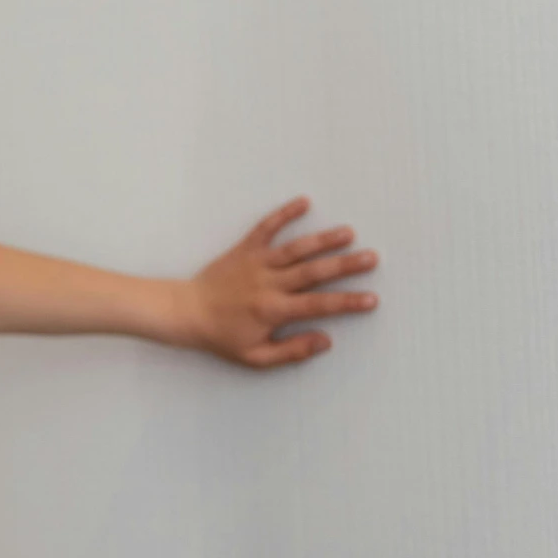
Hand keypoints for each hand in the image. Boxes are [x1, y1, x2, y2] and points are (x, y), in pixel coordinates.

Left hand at [186, 197, 378, 366]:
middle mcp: (268, 283)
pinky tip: (303, 201)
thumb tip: (326, 341)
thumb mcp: (255, 356)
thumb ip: (292, 351)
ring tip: (349, 232)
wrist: (186, 312)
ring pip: (295, 249)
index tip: (371, 299)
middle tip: (372, 258)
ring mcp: (256, 263)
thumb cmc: (222, 336)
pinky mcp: (244, 249)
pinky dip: (283, 214)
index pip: (319, 305)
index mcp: (273, 310)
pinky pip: (265, 228)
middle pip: (313, 272)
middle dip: (345, 265)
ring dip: (323, 239)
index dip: (347, 302)